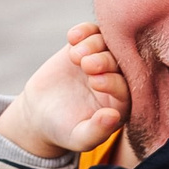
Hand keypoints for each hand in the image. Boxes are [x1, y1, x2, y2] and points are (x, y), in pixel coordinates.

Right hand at [0, 22, 126, 157]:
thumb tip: (113, 116)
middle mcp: (116, 78)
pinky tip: (72, 37)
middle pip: (120, 62)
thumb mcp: (79, 138)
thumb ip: (97, 131)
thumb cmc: (64, 130)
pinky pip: (90, 32)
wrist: (40, 114)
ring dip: (93, 43)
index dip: (114, 82)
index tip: (96, 82)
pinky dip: (84, 31)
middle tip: (86, 65)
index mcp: (122, 102)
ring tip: (75, 54)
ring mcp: (101, 60)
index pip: (128, 87)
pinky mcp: (84, 47)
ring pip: (106, 43)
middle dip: (105, 60)